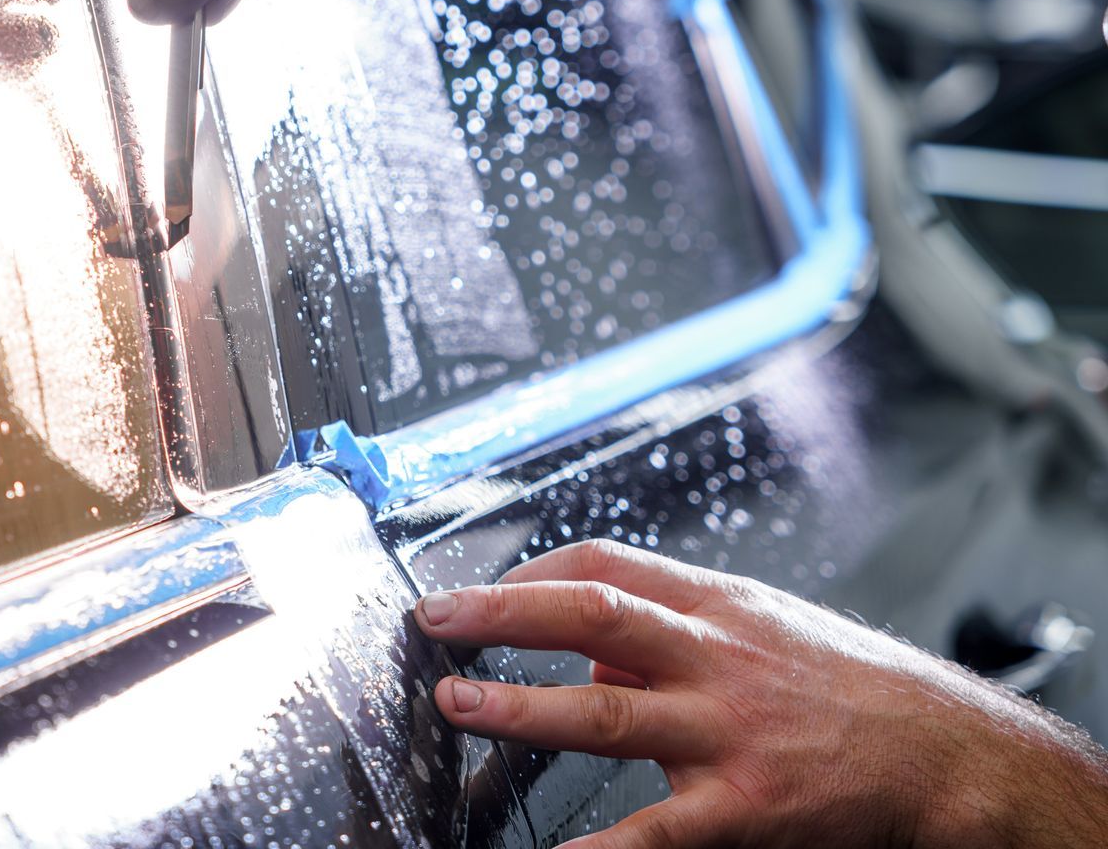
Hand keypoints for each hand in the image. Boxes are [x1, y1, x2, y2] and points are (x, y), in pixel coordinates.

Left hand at [415, 540, 1107, 846]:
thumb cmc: (854, 691)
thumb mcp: (764, 631)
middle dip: (502, 613)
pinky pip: (655, 829)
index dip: (530, 571)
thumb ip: (674, 637)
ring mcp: (726, 733)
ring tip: (459, 708)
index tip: (478, 590)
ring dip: (519, 710)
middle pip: (592, 614)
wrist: (949, 757)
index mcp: (716, 606)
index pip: (605, 563)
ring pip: (605, 713)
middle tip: (434, 620)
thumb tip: (587, 664)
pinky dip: (600, 846)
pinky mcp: (744, 808)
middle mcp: (714, 657)